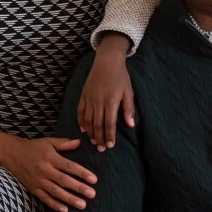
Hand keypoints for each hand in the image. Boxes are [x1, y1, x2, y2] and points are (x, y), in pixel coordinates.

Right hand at [1, 137, 96, 211]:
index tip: (94, 179)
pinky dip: (54, 205)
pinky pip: (44, 198)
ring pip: (55, 192)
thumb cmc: (34, 147)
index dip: (82, 173)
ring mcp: (38, 181)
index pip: (69, 166)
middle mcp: (44, 170)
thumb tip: (80, 142)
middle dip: (79, 188)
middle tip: (92, 194)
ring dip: (69, 199)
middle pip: (64, 181)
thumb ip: (64, 143)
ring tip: (83, 205)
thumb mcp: (49, 142)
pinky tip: (65, 210)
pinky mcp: (33, 189)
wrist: (11, 154)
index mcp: (51, 158)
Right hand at [77, 34, 134, 150]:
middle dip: (99, 138)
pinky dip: (81, 122)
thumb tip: (131, 125)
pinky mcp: (83, 96)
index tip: (110, 146)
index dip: (109, 136)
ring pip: (87, 120)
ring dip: (90, 133)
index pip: (109, 123)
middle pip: (97, 125)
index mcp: (111, 101)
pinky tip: (83, 130)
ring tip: (94, 142)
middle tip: (101, 149)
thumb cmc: (121, 77)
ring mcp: (89, 99)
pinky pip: (80, 112)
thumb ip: (129, 109)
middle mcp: (98, 102)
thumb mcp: (129, 92)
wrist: (107, 62)